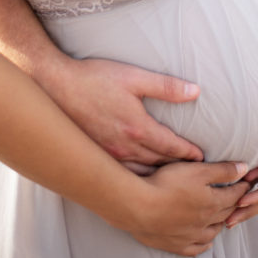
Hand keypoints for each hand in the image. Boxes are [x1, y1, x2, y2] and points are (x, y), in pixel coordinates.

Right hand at [54, 57, 203, 167]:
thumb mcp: (134, 77)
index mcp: (138, 128)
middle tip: (195, 175)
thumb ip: (166, 86)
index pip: (171, 147)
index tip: (201, 159)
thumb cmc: (95, 78)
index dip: (189, 153)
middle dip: (178, 169)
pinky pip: (122, 174)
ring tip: (173, 181)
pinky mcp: (97, 155)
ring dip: (158, 178)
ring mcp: (109, 155)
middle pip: (159, 164)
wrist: (56, 87)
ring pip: (141, 173)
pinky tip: (140, 181)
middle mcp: (125, 147)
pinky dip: (137, 179)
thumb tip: (195, 92)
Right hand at [129, 160, 249, 254]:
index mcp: (213, 203)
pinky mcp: (176, 245)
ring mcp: (191, 236)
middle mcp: (205, 222)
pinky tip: (206, 242)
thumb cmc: (167, 183)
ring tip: (223, 218)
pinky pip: (196, 249)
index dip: (242, 187)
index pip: (234, 195)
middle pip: (226, 213)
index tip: (248, 182)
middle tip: (239, 198)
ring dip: (220, 224)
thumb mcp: (197, 170)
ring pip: (213, 232)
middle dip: (234, 204)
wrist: (139, 206)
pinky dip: (204, 245)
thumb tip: (244, 169)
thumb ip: (222, 170)